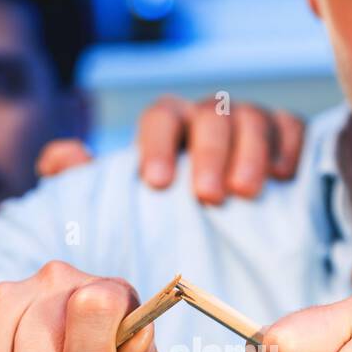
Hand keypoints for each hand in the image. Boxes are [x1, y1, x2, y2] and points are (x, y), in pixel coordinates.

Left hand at [35, 96, 304, 204]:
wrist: (215, 236)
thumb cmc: (160, 217)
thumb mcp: (116, 203)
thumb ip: (82, 181)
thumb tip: (61, 159)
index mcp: (167, 127)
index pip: (160, 116)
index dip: (157, 144)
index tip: (156, 184)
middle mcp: (207, 119)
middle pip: (210, 115)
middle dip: (208, 152)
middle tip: (208, 196)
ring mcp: (248, 124)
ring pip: (252, 117)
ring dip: (249, 151)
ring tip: (246, 192)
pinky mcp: (283, 138)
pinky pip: (290, 126)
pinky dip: (287, 144)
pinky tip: (282, 176)